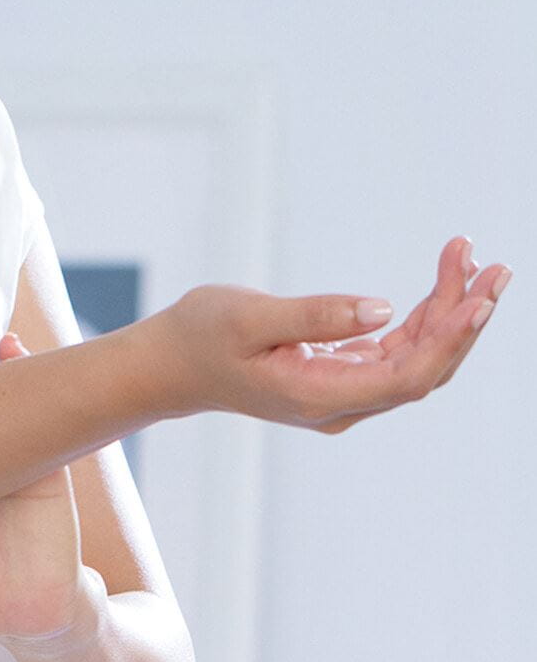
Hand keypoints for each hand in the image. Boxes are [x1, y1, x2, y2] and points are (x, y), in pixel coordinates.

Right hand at [146, 235, 510, 432]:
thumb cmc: (199, 336)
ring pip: (413, 359)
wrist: (170, 364)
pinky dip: (419, 318)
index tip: (480, 296)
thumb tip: (383, 309)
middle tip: (490, 264)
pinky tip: (436, 286)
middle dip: (462, 318)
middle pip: (422, 369)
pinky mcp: (335, 377)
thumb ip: (315, 316)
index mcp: (317, 395)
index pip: (406, 377)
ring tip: (464, 257)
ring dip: (444, 313)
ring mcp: (339, 394)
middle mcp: (337, 404)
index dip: (451, 339)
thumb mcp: (247, 317)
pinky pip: (393, 352)